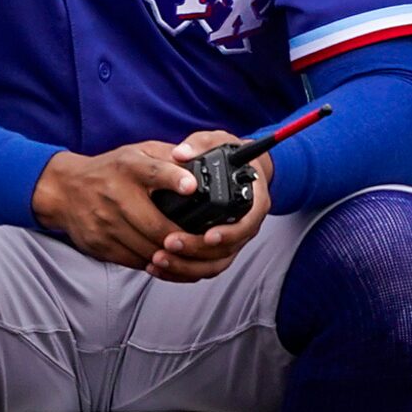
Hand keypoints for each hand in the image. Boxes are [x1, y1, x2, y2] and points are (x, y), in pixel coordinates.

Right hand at [32, 143, 198, 275]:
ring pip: (147, 249)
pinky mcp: (99, 244)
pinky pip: (133, 261)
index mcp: (129, 167)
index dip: (174, 179)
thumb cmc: (111, 171)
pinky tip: (165, 260)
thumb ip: (168, 155)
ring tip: (188, 254)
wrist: (65, 190)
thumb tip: (199, 162)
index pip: (154, 171)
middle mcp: (116, 194)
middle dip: (182, 238)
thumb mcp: (138, 152)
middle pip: (155, 225)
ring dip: (171, 256)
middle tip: (203, 243)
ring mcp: (105, 222)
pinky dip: (153, 264)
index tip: (191, 186)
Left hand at [148, 130, 271, 282]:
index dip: (229, 233)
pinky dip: (180, 271)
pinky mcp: (216, 249)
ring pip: (213, 264)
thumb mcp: (218, 141)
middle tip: (169, 244)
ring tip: (158, 259)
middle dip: (197, 250)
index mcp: (253, 202)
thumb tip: (180, 153)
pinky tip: (157, 267)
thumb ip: (200, 144)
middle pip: (226, 250)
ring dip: (185, 266)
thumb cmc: (229, 153)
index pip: (247, 224)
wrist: (239, 168)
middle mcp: (245, 226)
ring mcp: (231, 240)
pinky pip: (201, 268)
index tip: (208, 234)